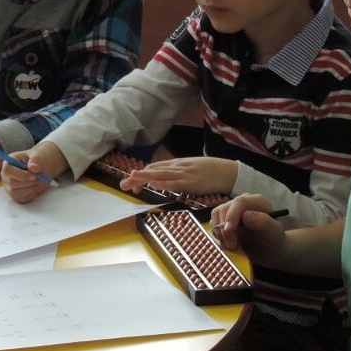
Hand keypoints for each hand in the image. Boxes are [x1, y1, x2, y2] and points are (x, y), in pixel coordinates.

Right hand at [1, 141, 67, 203]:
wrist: (42, 168)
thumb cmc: (37, 161)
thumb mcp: (38, 156)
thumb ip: (36, 160)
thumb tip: (33, 167)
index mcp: (8, 163)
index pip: (7, 170)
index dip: (21, 174)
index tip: (34, 175)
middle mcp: (6, 176)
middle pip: (12, 183)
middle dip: (28, 183)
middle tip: (40, 178)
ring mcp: (9, 187)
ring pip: (16, 193)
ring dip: (31, 189)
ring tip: (39, 181)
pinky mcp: (15, 195)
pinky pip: (21, 199)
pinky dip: (31, 194)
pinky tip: (36, 186)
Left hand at [120, 156, 236, 195]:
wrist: (228, 172)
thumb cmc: (211, 172)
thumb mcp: (191, 169)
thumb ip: (177, 173)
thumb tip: (164, 179)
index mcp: (177, 164)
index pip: (155, 168)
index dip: (141, 174)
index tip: (130, 182)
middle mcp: (178, 167)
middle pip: (154, 170)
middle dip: (137, 177)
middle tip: (122, 185)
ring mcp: (185, 174)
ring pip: (161, 175)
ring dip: (145, 178)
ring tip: (132, 180)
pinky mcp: (192, 182)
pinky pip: (176, 183)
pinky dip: (164, 184)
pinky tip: (155, 185)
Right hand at [210, 193, 284, 261]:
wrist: (269, 250)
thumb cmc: (274, 239)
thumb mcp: (274, 232)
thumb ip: (263, 222)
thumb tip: (246, 215)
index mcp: (256, 201)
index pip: (239, 202)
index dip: (232, 216)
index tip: (228, 231)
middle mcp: (241, 203)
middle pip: (224, 209)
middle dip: (225, 229)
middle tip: (232, 246)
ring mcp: (231, 212)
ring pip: (215, 217)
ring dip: (219, 233)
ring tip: (232, 246)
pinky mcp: (223, 221)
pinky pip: (213, 226)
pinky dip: (217, 236)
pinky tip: (228, 244)